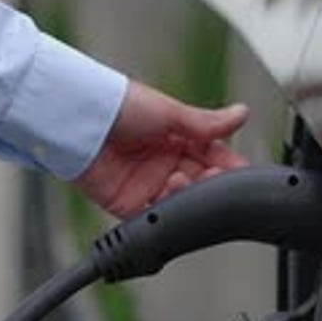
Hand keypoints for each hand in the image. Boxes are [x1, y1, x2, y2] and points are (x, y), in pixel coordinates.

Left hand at [75, 81, 248, 217]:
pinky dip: (165, 212)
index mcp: (178, 138)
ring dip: (187, 196)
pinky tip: (167, 196)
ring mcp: (148, 183)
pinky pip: (154, 216)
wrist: (79, 120)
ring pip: (181, 201)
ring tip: (181, 180)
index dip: (227, 166)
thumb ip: (208, 123)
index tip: (238, 172)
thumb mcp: (170, 112)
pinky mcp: (128, 203)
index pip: (213, 156)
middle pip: (200, 182)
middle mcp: (165, 161)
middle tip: (213, 178)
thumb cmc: (118, 104)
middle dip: (210, 184)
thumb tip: (242, 114)